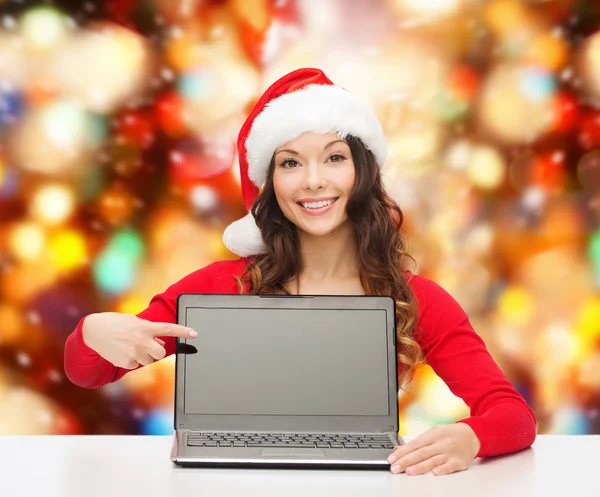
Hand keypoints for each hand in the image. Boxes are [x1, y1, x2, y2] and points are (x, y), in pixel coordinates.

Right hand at [82, 312, 196, 368]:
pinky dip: (131, 360)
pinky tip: (122, 352)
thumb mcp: (135, 322)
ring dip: (143, 355)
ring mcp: (134, 352)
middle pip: (161, 352)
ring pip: (148, 360)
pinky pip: (136, 365)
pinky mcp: (125, 362)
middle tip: (148, 346)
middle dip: (157, 351)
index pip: (169, 329)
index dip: (183, 331)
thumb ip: (149, 331)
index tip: (195, 333)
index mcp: (145, 327)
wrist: (94, 331)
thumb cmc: (116, 324)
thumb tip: (161, 341)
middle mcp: (142, 340)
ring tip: (131, 346)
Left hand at [387, 423, 480, 475]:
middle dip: (406, 460)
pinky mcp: (459, 462)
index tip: (392, 458)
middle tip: (395, 467)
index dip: (402, 452)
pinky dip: (442, 469)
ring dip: (420, 466)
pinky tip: (434, 473)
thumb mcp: (433, 433)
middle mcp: (440, 443)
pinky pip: (450, 466)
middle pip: (421, 453)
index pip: (414, 444)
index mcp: (433, 434)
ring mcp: (450, 453)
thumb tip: (399, 448)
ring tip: (408, 471)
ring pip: (433, 460)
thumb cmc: (450, 434)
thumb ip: (417, 442)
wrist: (472, 434)